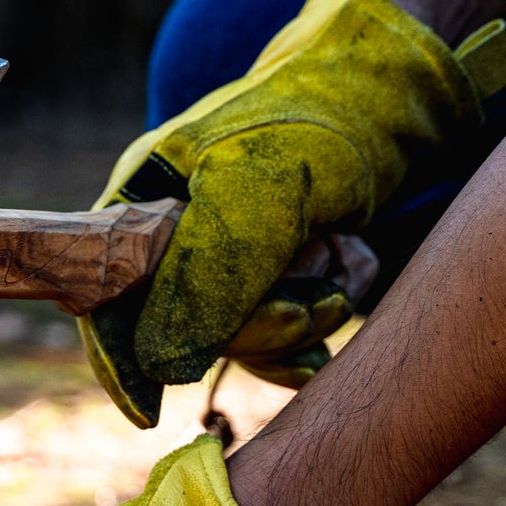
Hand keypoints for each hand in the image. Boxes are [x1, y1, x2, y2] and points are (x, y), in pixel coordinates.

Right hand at [80, 0, 505, 425]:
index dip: (117, 357)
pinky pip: (272, 334)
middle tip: (312, 304)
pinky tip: (339, 304)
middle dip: (251, 331)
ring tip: (338, 282)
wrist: (402, 93)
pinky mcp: (272, 272)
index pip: (102, 293)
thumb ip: (207, 272)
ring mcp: (224, 254)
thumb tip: (161, 362)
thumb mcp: (260, 188)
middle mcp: (174, 231)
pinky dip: (309, 332)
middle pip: (178, 330)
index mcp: (143, 197)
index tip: (144, 412)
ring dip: (293, 326)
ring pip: (234, 338)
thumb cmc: (322, 112)